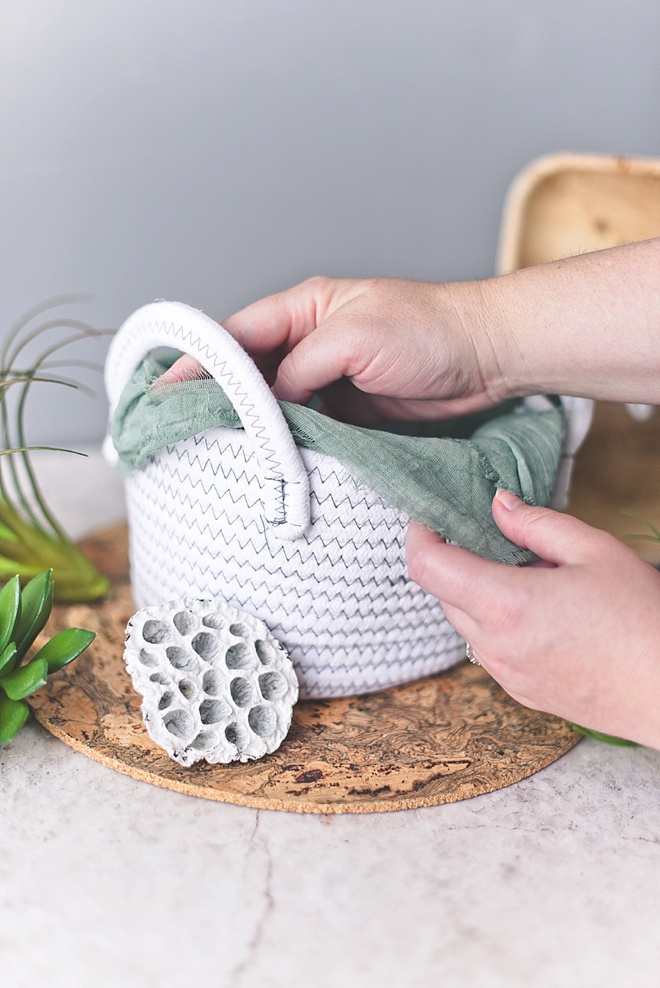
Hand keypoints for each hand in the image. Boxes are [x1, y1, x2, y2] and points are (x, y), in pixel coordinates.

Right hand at [158, 276, 508, 422]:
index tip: (165, 391)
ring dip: (253, 425)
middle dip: (218, 398)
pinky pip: (306, 427)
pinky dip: (288, 442)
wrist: (486, 358)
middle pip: (249, 371)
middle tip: (183, 428)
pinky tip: (272, 460)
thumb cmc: (429, 330)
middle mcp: (310, 341)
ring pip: (275, 403)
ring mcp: (329, 378)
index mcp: (305, 308)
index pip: (237, 335)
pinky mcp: (349, 410)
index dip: (200, 362)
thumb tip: (269, 400)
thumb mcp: (356, 337)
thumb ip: (303, 365)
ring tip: (220, 450)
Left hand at [406, 488, 659, 748]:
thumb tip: (498, 504)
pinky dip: (497, 622)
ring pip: (465, 622)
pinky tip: (542, 613)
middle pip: (443, 592)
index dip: (420, 535)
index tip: (433, 517)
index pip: (427, 566)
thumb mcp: (595, 551)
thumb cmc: (642, 620)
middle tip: (497, 539)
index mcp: (505, 604)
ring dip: (478, 593)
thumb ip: (536, 524)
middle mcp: (494, 645)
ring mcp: (505, 674)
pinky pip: (488, 648)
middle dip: (457, 560)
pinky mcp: (520, 692)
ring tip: (532, 577)